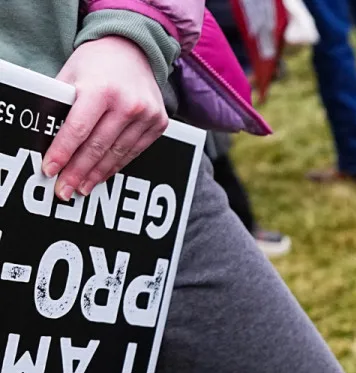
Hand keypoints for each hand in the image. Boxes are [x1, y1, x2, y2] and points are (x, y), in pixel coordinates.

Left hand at [47, 36, 167, 199]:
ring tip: (82, 188)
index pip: (78, 130)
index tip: (50, 170)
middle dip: (78, 172)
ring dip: (97, 174)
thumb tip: (46, 139)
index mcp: (102, 89)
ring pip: (117, 154)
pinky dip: (117, 164)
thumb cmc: (95, 63)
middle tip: (64, 190)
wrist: (132, 49)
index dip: (63, 153)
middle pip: (98, 147)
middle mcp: (128, 103)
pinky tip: (102, 174)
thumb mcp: (71, 76)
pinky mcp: (159, 123)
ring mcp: (147, 115)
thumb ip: (60, 105)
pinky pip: (134, 151)